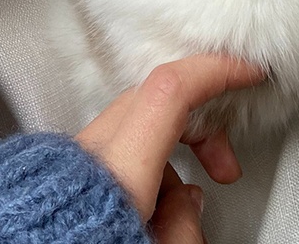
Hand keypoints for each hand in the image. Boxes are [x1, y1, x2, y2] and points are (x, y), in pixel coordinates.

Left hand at [74, 54, 264, 238]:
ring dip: (166, 159)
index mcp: (115, 173)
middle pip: (151, 104)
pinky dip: (136, 170)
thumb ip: (181, 227)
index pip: (168, 91)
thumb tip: (187, 202)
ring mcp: (65, 161)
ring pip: (130, 131)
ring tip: (177, 214)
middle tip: (225, 165)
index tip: (243, 72)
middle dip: (198, 126)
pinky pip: (106, 153)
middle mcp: (86, 156)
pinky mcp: (54, 175)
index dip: (213, 72)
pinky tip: (142, 210)